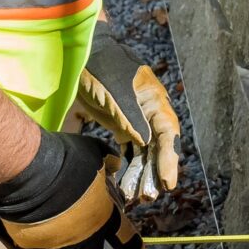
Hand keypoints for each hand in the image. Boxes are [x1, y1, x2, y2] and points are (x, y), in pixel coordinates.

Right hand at [0, 127, 146, 248]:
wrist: (28, 169)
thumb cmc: (66, 160)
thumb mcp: (93, 151)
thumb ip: (106, 159)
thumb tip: (114, 163)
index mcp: (103, 217)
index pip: (128, 241)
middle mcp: (83, 238)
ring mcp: (57, 245)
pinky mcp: (32, 245)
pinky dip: (37, 246)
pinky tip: (33, 232)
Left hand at [74, 26, 181, 203]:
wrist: (79, 51)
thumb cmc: (101, 65)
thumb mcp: (115, 88)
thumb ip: (130, 114)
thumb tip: (145, 142)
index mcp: (153, 101)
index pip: (167, 133)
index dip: (169, 159)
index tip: (167, 183)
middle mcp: (147, 112)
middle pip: (156, 147)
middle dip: (153, 173)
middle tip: (147, 196)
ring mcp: (132, 119)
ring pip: (141, 152)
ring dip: (139, 173)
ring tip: (134, 195)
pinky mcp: (116, 123)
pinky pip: (125, 149)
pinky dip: (123, 165)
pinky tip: (118, 181)